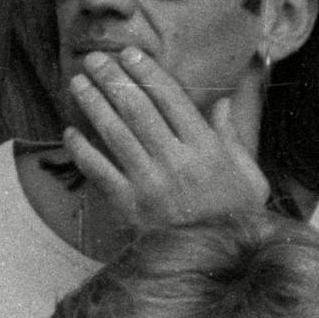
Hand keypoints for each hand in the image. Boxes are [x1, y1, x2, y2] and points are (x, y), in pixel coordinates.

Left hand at [64, 46, 267, 236]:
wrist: (217, 264)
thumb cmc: (236, 217)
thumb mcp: (249, 175)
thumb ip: (233, 136)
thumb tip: (220, 102)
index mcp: (205, 148)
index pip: (170, 98)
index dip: (146, 73)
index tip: (129, 54)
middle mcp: (175, 161)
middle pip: (137, 109)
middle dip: (112, 79)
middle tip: (93, 59)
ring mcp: (149, 183)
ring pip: (114, 134)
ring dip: (93, 105)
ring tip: (77, 83)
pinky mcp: (129, 206)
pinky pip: (100, 172)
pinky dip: (82, 151)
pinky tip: (69, 132)